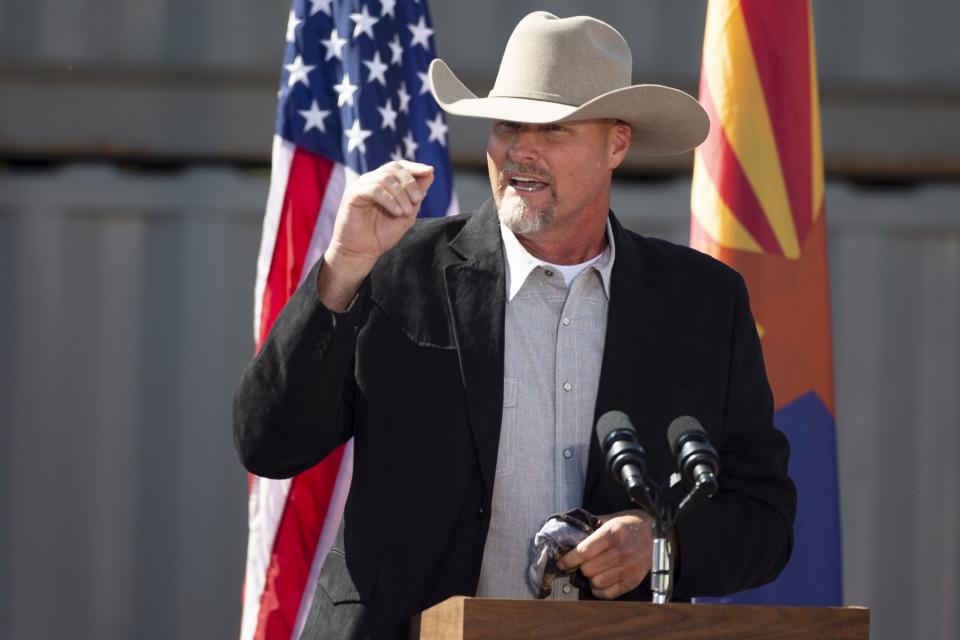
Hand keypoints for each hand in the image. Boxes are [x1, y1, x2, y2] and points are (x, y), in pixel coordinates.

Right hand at [318, 160, 434, 309]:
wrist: (362, 252)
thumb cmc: (382, 235)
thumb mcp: (407, 214)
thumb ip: (417, 195)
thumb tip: (430, 173)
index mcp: (383, 184)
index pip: (399, 166)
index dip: (415, 166)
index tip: (430, 171)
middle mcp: (371, 181)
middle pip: (394, 168)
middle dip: (410, 183)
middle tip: (417, 201)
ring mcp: (361, 186)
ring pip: (385, 177)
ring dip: (401, 194)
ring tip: (406, 212)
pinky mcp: (352, 194)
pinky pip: (374, 189)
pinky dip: (389, 199)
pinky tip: (396, 212)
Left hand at [555, 509, 654, 598]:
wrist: (658, 533)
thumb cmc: (631, 525)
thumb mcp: (611, 519)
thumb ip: (591, 526)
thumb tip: (569, 536)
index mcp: (614, 533)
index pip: (584, 551)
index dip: (568, 558)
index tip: (561, 561)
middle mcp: (622, 552)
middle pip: (588, 568)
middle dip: (579, 566)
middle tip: (580, 563)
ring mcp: (629, 568)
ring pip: (597, 582)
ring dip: (590, 577)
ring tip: (592, 570)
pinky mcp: (633, 580)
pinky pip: (609, 593)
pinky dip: (600, 589)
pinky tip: (600, 580)